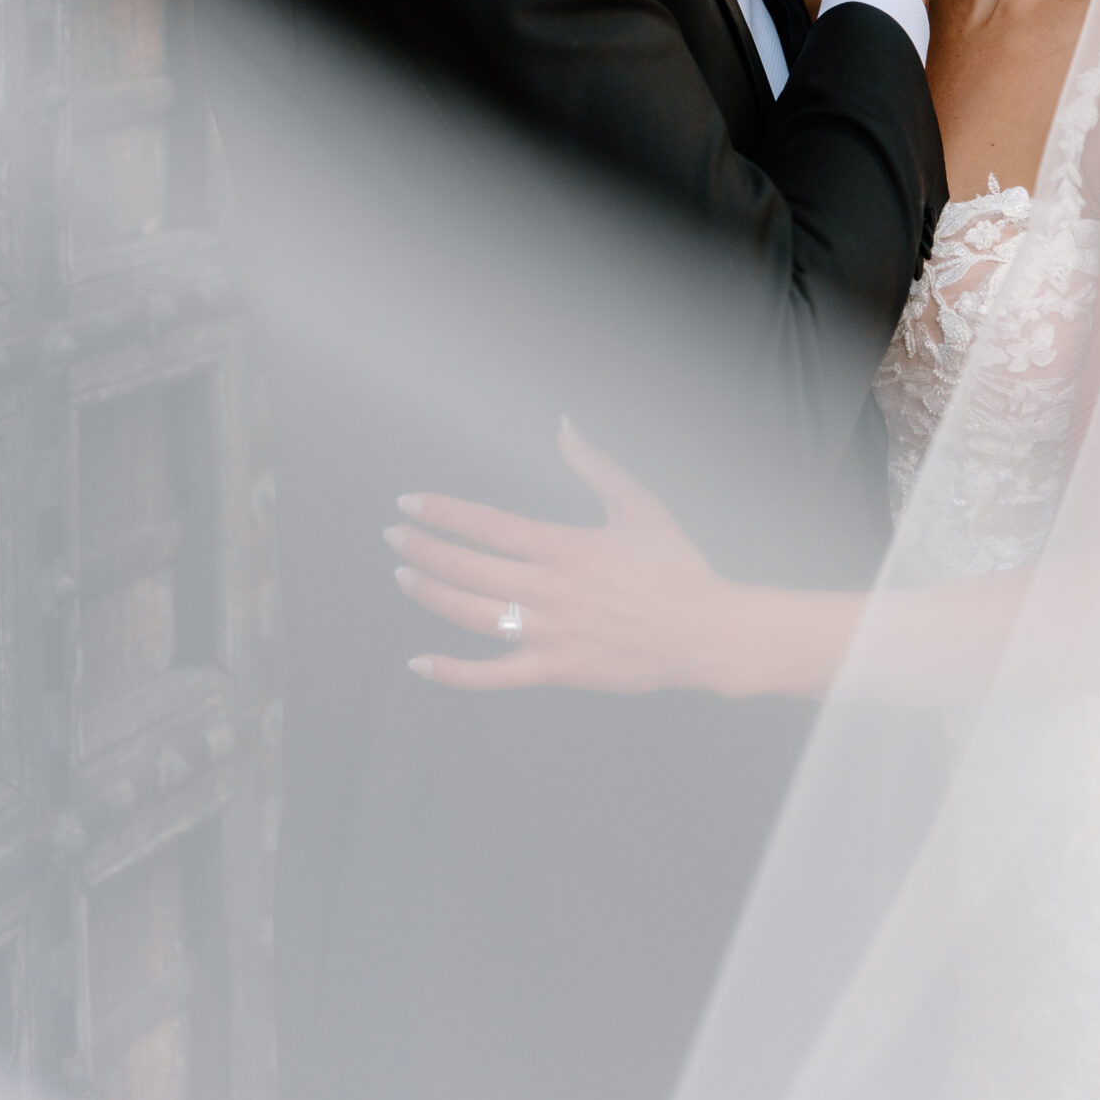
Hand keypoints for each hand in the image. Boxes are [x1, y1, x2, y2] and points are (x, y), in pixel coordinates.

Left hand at [387, 422, 740, 694]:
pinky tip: (420, 662)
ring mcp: (549, 632)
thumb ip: (595, 465)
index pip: (488, 525)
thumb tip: (564, 423)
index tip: (410, 502)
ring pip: (473, 615)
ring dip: (432, 594)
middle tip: (394, 535)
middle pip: (469, 568)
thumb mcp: (639, 505)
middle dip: (424, 549)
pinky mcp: (555, 669)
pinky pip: (493, 675)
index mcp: (566, 546)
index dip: (444, 513)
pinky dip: (453, 673)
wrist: (705, 632)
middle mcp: (550, 589)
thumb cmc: (675, 566)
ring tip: (404, 576)